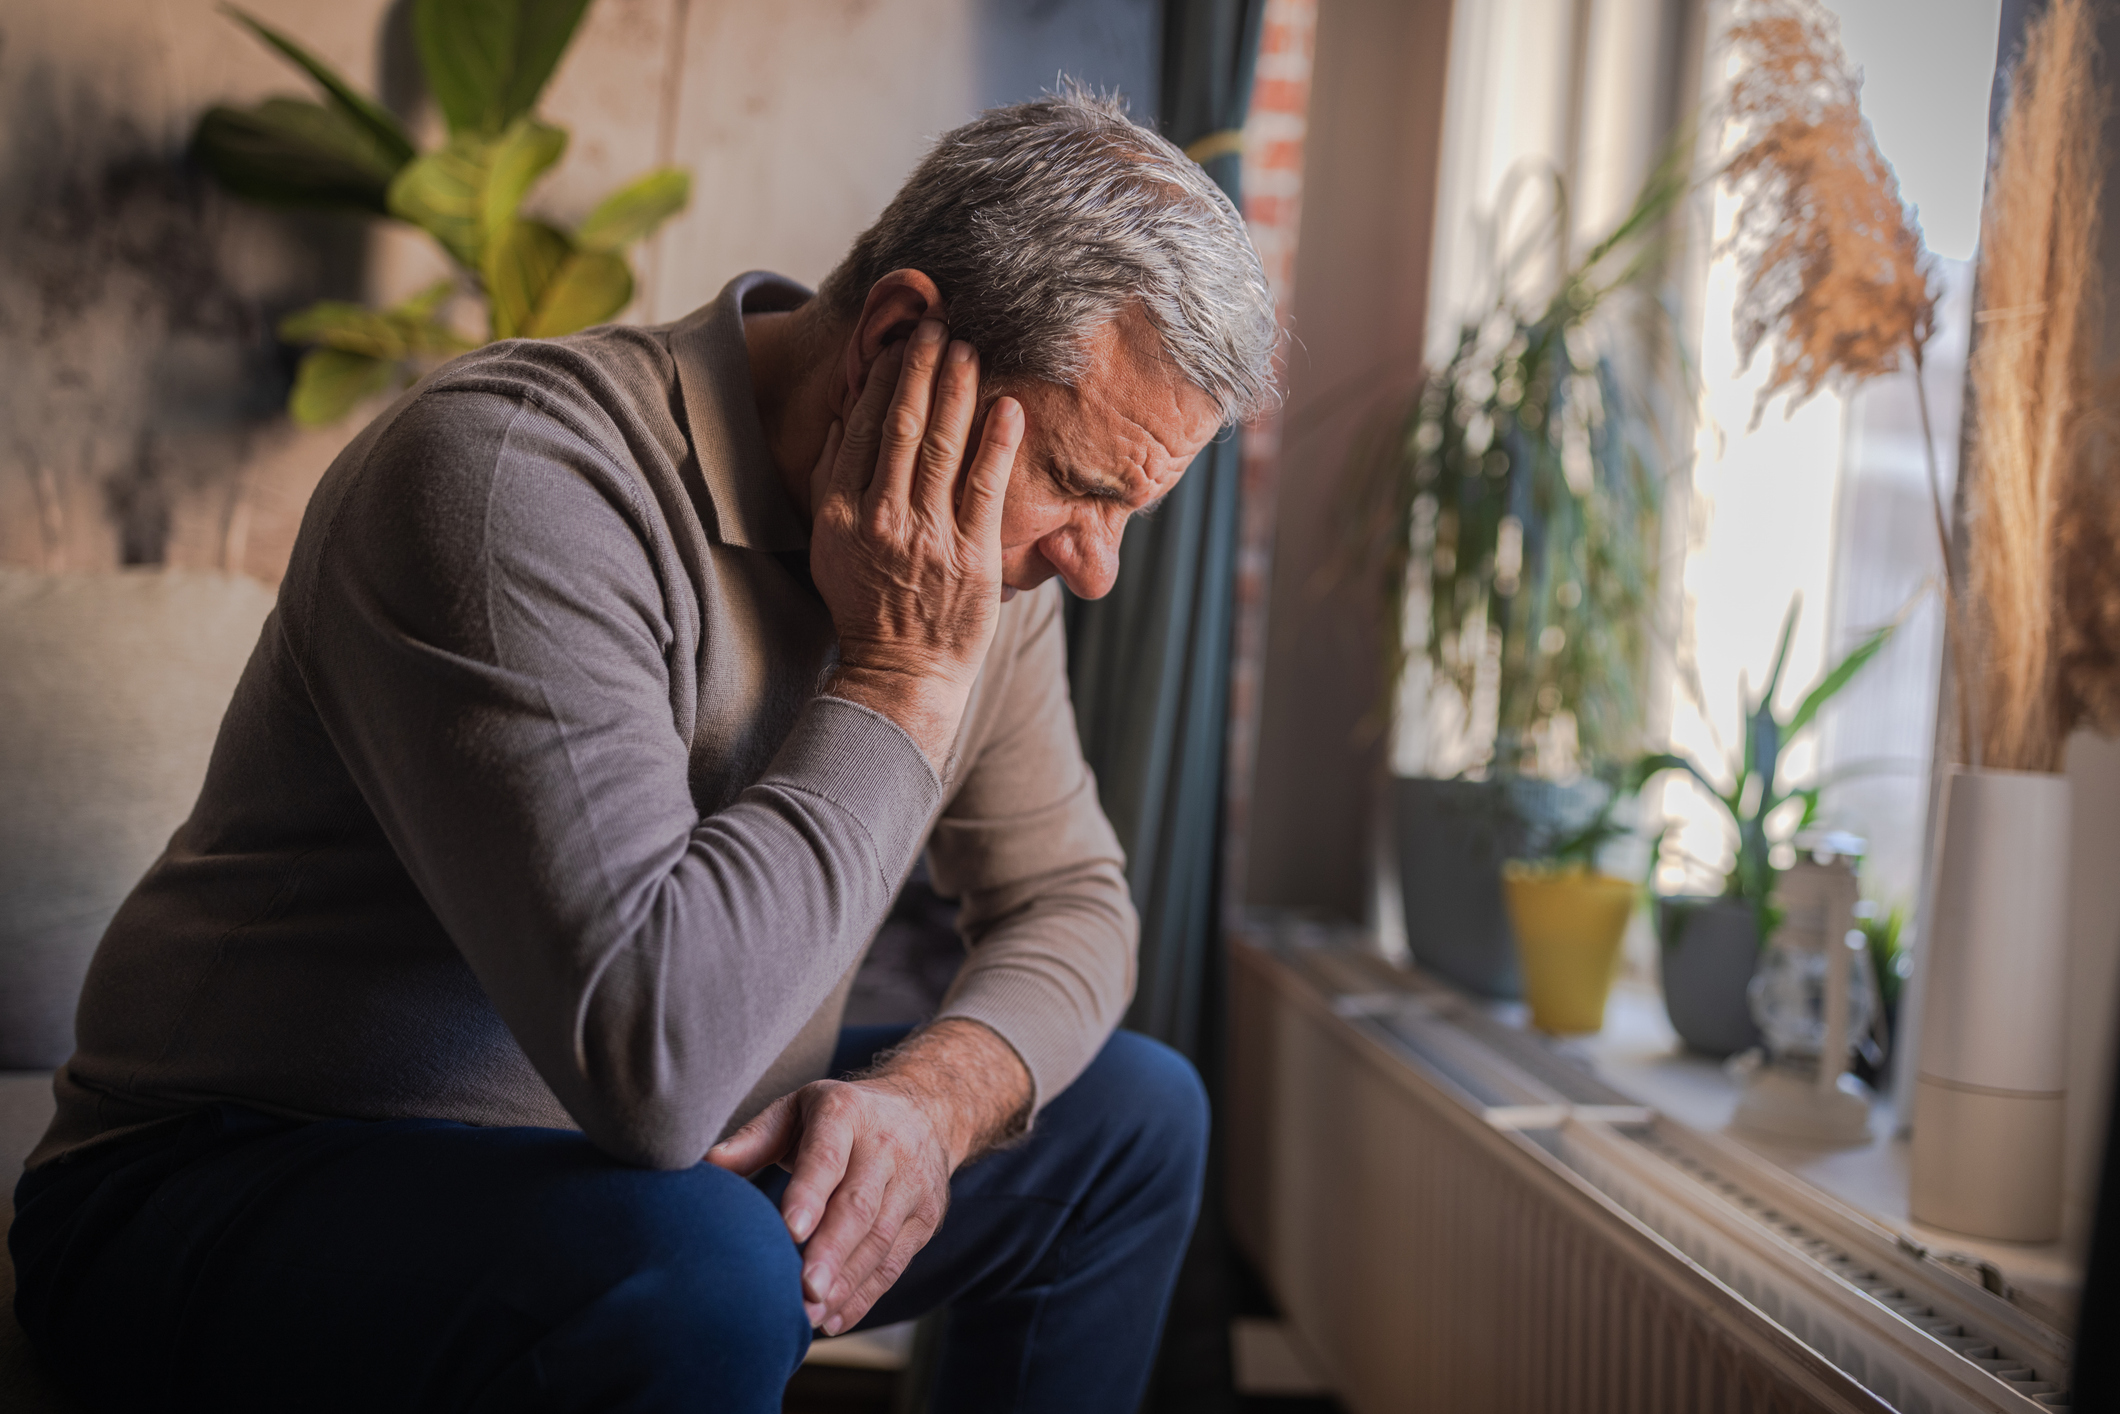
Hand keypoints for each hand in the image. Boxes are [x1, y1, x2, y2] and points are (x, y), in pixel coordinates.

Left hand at [706, 1018, 1031, 1333]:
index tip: (790, 1232)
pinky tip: (835, 1318)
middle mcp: (886, 1147)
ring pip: (880, 1239)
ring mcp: (912, 1184)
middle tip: (804, 1290)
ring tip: (812, 1314)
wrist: (924, 1108)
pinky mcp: (927, 1217)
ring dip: (846, 1282)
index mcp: (845, 1113)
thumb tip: (705, 1169)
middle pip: (859, 1205)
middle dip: (831, 1252)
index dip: (810, 1194)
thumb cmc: (839, 1116)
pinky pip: (896, 1262)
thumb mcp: (795, 1111)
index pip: (827, 1156)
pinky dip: (865, 1295)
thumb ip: (752, 1141)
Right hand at [809, 318, 1023, 769]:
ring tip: (968, 348)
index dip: (882, 379)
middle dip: (920, 368)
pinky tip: (1009, 407)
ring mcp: (928, 537)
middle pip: (902, 425)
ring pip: (942, 446)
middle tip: (938, 324)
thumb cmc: (866, 605)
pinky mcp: (972, 557)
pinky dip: (997, 443)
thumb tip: (843, 419)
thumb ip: (833, 482)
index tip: (899, 342)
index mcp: (841, 513)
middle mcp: (881, 519)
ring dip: (957, 390)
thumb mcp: (828, 545)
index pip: (862, 429)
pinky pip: (985, 487)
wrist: (900, 673)